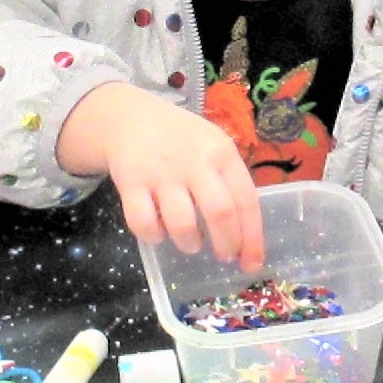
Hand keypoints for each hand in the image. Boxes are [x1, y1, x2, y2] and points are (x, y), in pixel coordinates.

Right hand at [57, 83, 263, 270]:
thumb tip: (245, 236)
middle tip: (224, 256)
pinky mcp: (130, 182)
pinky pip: (144, 224)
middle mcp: (194, 162)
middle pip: (220, 213)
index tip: (252, 264)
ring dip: (190, 244)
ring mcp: (161, 172)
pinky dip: (154, 236)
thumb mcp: (213, 147)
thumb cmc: (182, 140)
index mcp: (222, 153)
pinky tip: (159, 232)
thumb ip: (228, 183)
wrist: (131, 118)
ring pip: (182, 225)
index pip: (246, 200)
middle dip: (227, 244)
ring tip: (191, 242)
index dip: (253, 239)